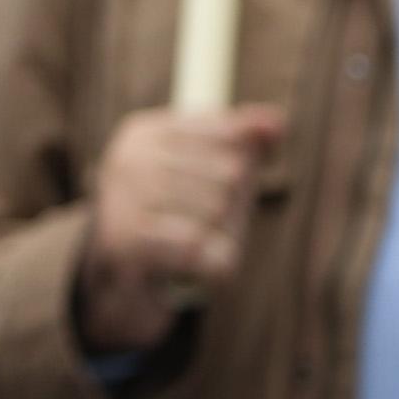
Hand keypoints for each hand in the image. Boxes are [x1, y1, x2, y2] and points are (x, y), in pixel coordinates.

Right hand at [76, 104, 283, 356]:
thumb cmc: (177, 216)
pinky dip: (210, 264)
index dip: (244, 166)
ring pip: (217, 212)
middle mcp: (127, 158)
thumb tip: (278, 120)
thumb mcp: (213, 172)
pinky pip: (201, 249)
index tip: (225, 186)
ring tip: (196, 244)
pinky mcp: (125, 242)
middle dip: (232, 207)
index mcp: (145, 131)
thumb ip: (245, 140)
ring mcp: (121, 199)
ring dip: (221, 237)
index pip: (229, 135)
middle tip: (204, 225)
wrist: (120, 277)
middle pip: (228, 174)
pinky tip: (194, 265)